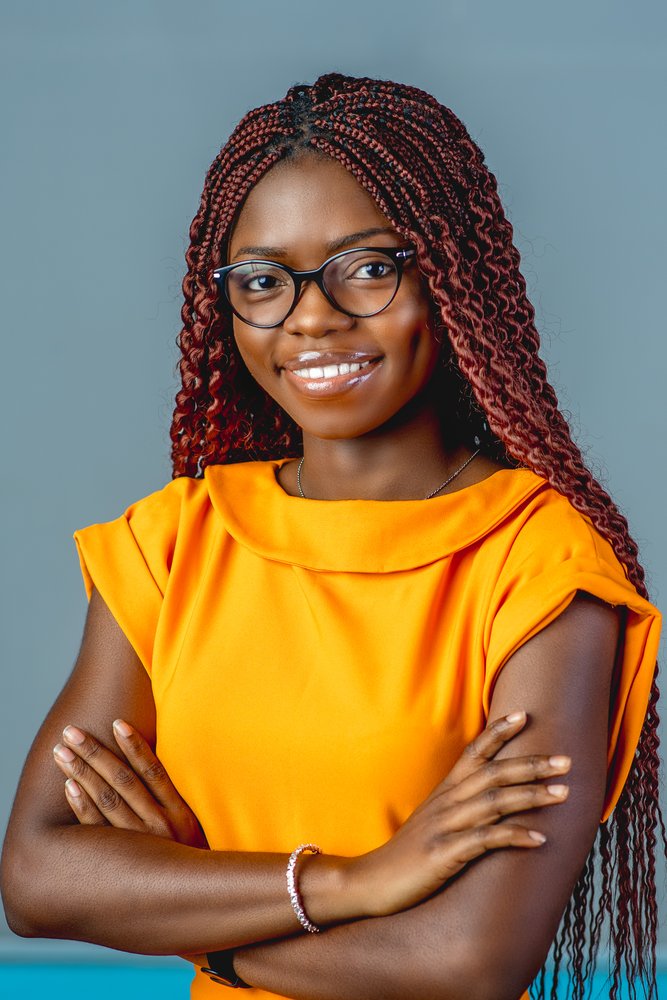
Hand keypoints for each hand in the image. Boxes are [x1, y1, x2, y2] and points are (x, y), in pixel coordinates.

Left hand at [52, 721, 207, 848]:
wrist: (193, 905)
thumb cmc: (187, 861)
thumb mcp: (189, 829)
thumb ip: (170, 801)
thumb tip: (148, 766)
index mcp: (178, 813)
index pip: (153, 771)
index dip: (135, 746)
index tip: (116, 722)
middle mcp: (159, 826)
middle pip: (122, 781)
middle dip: (95, 753)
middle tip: (71, 732)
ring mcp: (139, 846)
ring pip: (106, 802)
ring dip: (81, 774)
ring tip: (62, 753)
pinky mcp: (122, 863)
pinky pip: (97, 832)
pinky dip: (82, 807)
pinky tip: (69, 787)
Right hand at [348, 710, 570, 917]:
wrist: (371, 882)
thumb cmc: (410, 854)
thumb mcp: (435, 822)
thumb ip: (461, 806)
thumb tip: (494, 798)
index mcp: (445, 791)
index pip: (474, 752)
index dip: (498, 732)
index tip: (525, 715)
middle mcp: (447, 802)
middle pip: (494, 773)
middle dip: (532, 764)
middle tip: (566, 760)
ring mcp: (445, 826)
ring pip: (494, 801)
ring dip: (531, 796)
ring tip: (563, 794)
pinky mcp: (444, 853)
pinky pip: (485, 840)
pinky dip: (514, 836)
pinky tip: (540, 840)